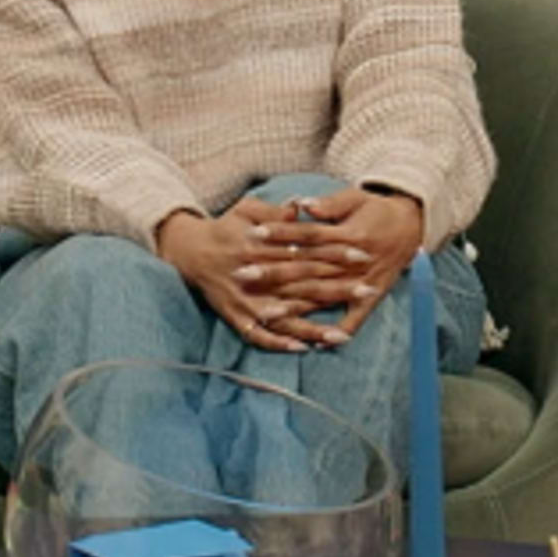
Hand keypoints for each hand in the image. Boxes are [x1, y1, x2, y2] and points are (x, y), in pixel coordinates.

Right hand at [155, 208, 347, 354]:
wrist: (189, 251)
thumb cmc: (225, 227)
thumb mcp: (247, 209)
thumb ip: (274, 211)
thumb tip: (300, 208)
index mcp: (261, 246)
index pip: (306, 251)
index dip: (336, 253)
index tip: (362, 256)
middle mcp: (255, 275)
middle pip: (303, 284)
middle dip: (337, 289)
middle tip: (368, 291)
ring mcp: (246, 300)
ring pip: (286, 316)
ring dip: (314, 327)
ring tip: (342, 335)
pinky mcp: (237, 317)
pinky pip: (259, 336)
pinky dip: (279, 343)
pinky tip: (302, 349)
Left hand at [233, 187, 421, 336]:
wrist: (413, 224)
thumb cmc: (377, 209)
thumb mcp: (355, 198)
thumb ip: (329, 204)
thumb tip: (302, 204)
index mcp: (347, 234)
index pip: (306, 234)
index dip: (279, 233)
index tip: (252, 234)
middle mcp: (352, 260)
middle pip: (307, 268)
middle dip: (273, 273)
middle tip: (242, 275)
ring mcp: (361, 281)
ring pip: (322, 296)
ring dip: (294, 307)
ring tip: (265, 314)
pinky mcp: (372, 296)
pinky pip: (354, 318)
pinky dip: (338, 332)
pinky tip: (317, 344)